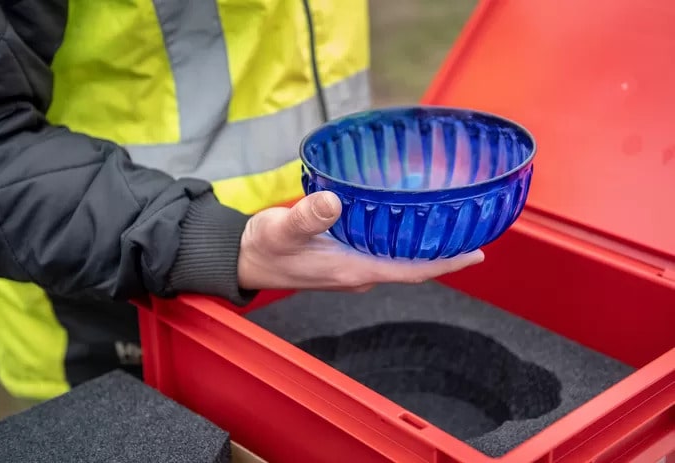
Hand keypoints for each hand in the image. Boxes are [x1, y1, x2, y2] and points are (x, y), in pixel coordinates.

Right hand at [238, 191, 483, 291]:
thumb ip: (306, 217)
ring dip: (425, 248)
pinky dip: (403, 242)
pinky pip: (384, 254)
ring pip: (400, 261)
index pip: (411, 271)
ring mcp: (352, 269)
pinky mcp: (344, 259)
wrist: (244, 259)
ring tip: (450, 226)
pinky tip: (407, 224)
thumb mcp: (281, 229)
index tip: (476, 254)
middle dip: (444, 254)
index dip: (445, 263)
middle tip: (473, 231)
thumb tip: (334, 202)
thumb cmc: (263, 247)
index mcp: (351, 269)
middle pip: (412, 267)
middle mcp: (358, 273)